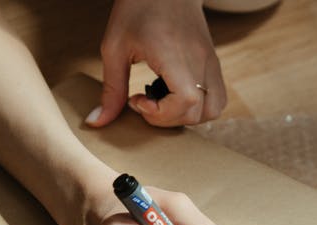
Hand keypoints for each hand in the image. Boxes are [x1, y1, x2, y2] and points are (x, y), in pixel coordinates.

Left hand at [87, 0, 225, 127]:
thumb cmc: (137, 7)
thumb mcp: (114, 47)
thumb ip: (111, 89)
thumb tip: (98, 121)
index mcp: (175, 54)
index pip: (186, 102)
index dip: (160, 114)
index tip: (137, 99)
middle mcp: (200, 60)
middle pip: (198, 113)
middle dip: (168, 119)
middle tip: (145, 101)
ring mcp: (210, 61)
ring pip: (213, 109)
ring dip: (187, 116)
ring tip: (164, 101)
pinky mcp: (213, 61)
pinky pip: (218, 96)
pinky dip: (200, 106)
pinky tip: (175, 93)